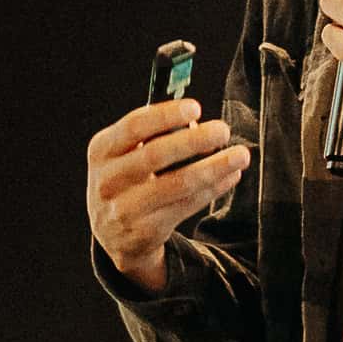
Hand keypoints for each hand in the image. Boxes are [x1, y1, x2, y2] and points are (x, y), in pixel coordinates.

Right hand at [86, 99, 245, 286]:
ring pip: (177, 184)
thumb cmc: (127, 179)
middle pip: (155, 155)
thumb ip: (153, 135)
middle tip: (223, 130)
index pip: (133, 126)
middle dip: (194, 140)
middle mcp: (107, 180)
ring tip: (240, 155)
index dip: (166, 115)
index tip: (196, 108)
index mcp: (101, 150)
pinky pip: (187, 206)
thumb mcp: (124, 154)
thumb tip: (198, 125)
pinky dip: (213, 189)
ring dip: (214, 167)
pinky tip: (230, 176)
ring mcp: (124, 209)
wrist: (111, 232)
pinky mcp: (145, 232)